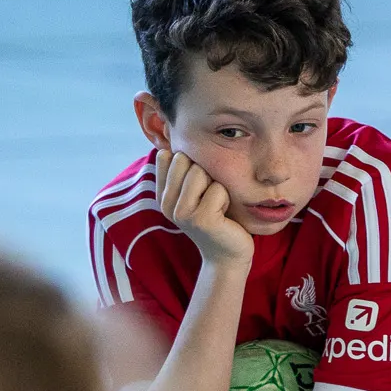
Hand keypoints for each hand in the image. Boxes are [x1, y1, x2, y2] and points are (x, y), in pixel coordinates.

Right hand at [155, 148, 252, 269]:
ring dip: (217, 186)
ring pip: (200, 172)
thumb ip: (183, 169)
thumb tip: (170, 135)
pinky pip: (218, 189)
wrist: (228, 254)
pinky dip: (226, 198)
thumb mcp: (197, 191)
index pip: (167, 156)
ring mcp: (181, 212)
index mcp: (162, 194)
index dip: (189, 164)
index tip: (197, 186)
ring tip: (216, 206)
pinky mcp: (200, 219)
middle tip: (210, 198)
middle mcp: (166, 203)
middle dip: (205, 174)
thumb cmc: (218, 218)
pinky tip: (223, 215)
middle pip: (185, 160)